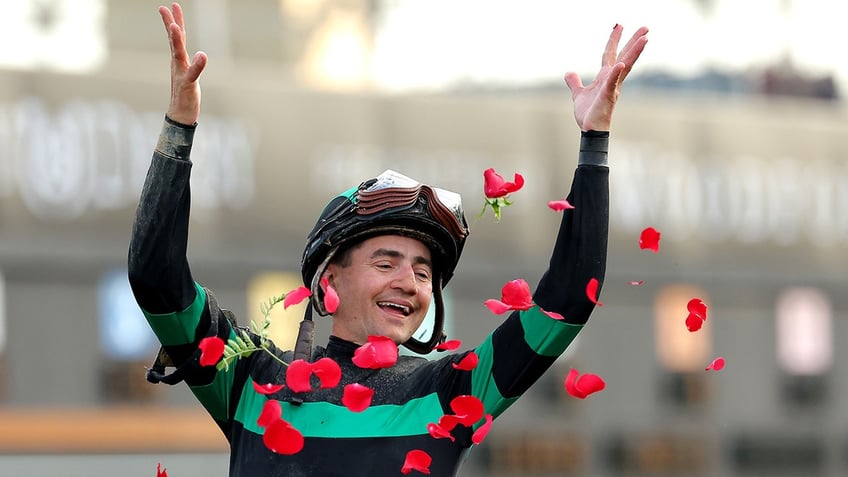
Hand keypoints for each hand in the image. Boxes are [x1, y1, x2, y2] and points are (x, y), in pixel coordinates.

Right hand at [159, 2, 206, 124]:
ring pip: (178, 54)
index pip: (176, 38)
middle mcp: (178, 65)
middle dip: (171, 24)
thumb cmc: (186, 95)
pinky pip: (192, 74)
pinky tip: (202, 55)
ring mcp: (181, 74)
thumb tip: (200, 54)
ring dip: (177, 41)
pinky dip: (197, 65)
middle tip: (165, 8)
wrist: (181, 115)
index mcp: (179, 61)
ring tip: (175, 26)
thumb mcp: (191, 76)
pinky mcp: (188, 85)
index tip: (169, 7)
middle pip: (174, 41)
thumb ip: (194, 64)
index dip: (174, 22)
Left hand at [564, 25, 647, 131]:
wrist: (590, 130)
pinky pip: (612, 83)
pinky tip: (621, 64)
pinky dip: (616, 74)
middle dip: (633, 41)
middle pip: (624, 56)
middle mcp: (611, 79)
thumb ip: (575, 82)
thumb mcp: (578, 94)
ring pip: (625, 66)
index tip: (619, 25)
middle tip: (645, 27)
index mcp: (604, 77)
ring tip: (644, 39)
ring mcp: (612, 87)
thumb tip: (569, 72)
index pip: (610, 54)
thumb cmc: (588, 114)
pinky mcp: (607, 96)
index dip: (614, 40)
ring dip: (634, 52)